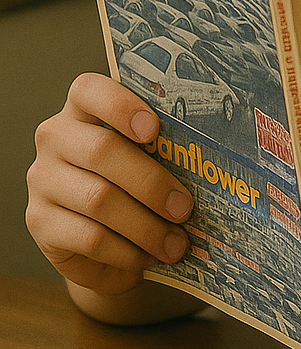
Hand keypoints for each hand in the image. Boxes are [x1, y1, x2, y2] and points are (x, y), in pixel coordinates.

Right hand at [26, 72, 193, 296]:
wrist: (98, 228)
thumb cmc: (135, 173)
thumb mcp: (148, 151)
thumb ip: (166, 143)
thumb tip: (213, 161)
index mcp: (83, 106)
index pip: (89, 90)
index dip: (121, 106)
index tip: (155, 129)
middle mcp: (56, 137)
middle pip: (104, 151)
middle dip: (152, 183)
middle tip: (185, 208)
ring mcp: (43, 179)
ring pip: (99, 199)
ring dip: (145, 226)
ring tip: (176, 244)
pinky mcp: (39, 222)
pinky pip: (87, 238)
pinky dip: (124, 251)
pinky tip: (145, 258)